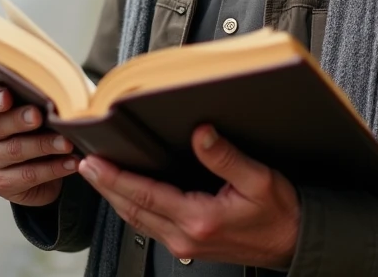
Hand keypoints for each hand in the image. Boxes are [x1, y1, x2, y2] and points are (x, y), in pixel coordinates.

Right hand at [0, 85, 78, 206]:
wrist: (43, 170)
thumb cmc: (42, 131)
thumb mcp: (41, 113)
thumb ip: (42, 102)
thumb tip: (63, 97)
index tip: (7, 97)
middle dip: (20, 120)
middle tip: (39, 117)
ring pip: (16, 150)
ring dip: (45, 145)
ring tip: (67, 143)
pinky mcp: (1, 183)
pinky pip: (28, 175)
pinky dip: (53, 169)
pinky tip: (71, 163)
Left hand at [78, 125, 298, 268]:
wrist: (294, 242)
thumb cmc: (280, 212)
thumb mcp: (258, 179)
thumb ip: (226, 157)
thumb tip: (201, 133)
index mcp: (199, 218)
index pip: (144, 195)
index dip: (114, 177)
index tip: (93, 162)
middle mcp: (186, 236)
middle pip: (131, 210)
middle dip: (105, 186)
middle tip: (83, 164)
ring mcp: (185, 244)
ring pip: (137, 221)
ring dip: (114, 197)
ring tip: (97, 176)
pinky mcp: (188, 245)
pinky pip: (149, 226)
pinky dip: (131, 207)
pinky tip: (126, 194)